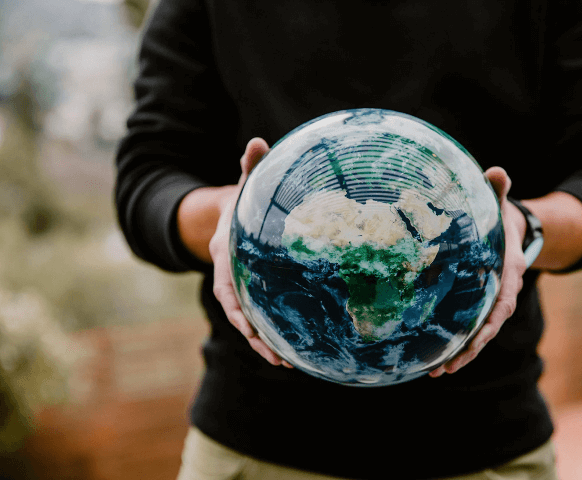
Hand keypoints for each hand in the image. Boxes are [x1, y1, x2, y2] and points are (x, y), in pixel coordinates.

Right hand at [208, 137, 292, 367]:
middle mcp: (230, 273)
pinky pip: (262, 316)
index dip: (236, 305)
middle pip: (237, 311)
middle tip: (276, 356)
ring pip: (249, 320)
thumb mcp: (245, 182)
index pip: (226, 283)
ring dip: (265, 343)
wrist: (233, 214)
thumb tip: (258, 142)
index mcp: (225, 251)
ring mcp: (242, 286)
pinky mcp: (255, 291)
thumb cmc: (243, 199)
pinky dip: (274, 334)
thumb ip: (251, 165)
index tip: (248, 325)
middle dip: (253, 336)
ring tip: (287, 363)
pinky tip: (296, 349)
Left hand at [428, 166, 526, 377]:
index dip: (493, 319)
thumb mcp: (500, 203)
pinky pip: (467, 328)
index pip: (505, 299)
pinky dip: (454, 345)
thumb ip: (498, 190)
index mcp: (510, 270)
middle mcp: (503, 291)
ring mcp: (490, 301)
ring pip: (478, 334)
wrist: (508, 229)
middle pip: (490, 327)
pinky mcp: (476, 305)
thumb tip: (497, 171)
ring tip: (436, 373)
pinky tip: (432, 359)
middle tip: (447, 367)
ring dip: (460, 355)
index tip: (479, 336)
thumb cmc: (500, 216)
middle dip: (471, 349)